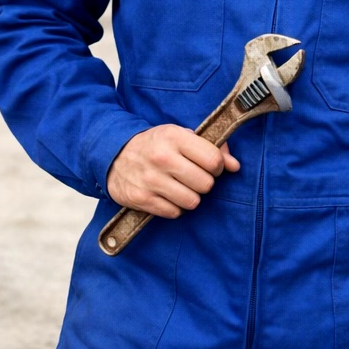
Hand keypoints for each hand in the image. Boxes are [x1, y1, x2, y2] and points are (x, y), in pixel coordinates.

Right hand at [106, 125, 239, 218]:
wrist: (113, 155)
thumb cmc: (154, 145)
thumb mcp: (180, 136)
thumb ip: (211, 148)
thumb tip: (235, 166)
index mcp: (174, 137)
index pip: (213, 160)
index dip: (217, 166)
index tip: (209, 166)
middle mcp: (162, 158)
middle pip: (205, 184)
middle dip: (204, 183)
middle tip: (193, 177)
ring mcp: (151, 180)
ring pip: (192, 202)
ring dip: (190, 197)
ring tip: (180, 187)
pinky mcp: (142, 198)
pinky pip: (174, 212)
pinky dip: (174, 207)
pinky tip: (167, 195)